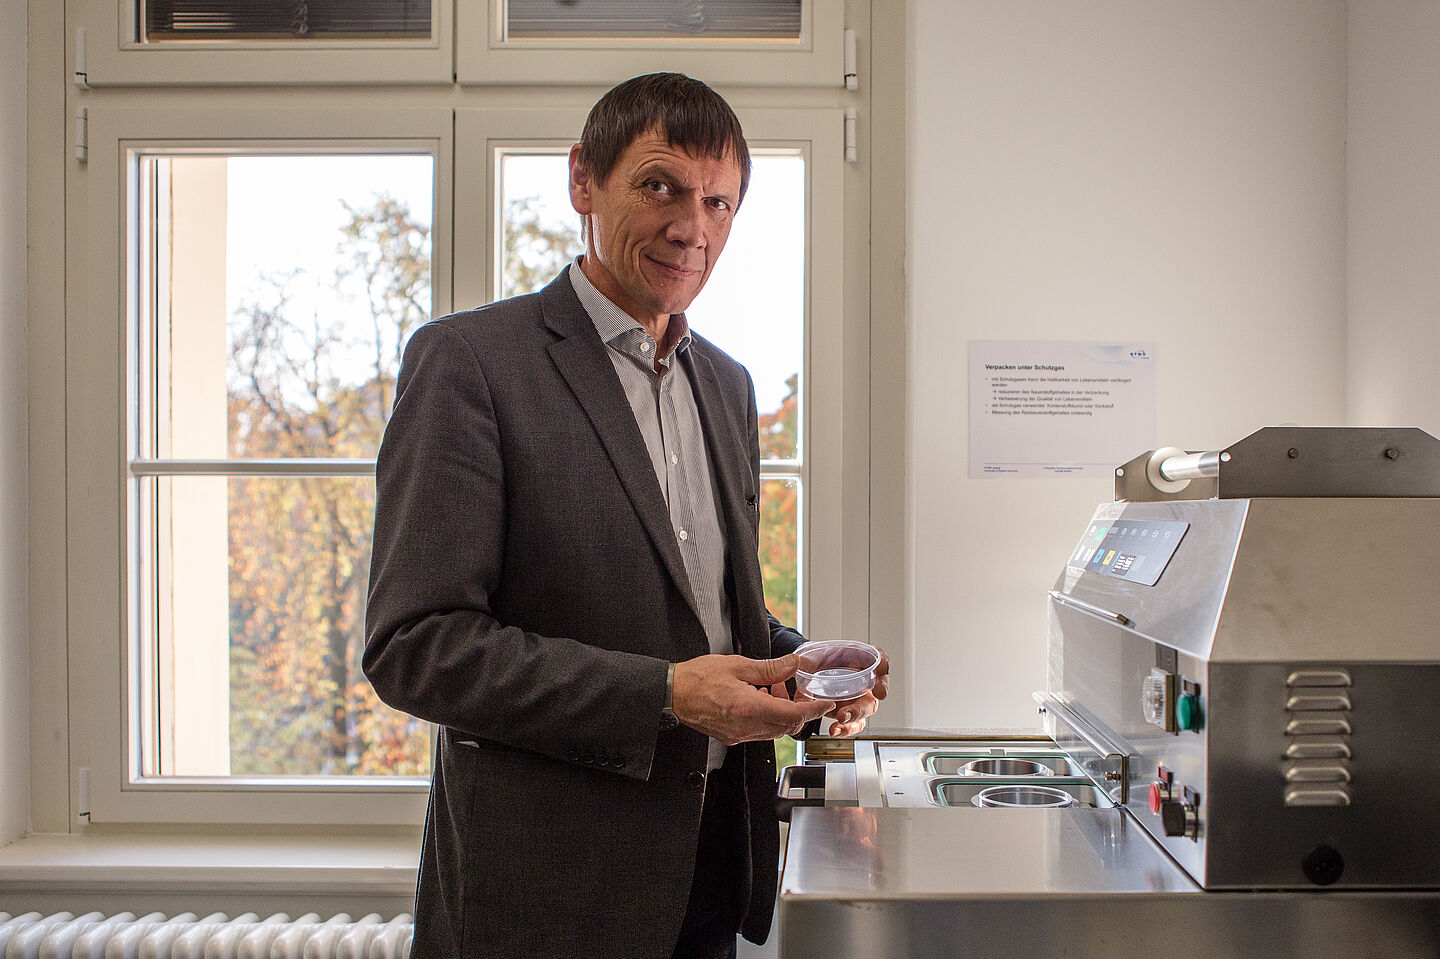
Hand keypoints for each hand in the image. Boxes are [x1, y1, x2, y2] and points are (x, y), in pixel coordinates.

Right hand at [672, 653, 834, 744]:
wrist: (673, 693)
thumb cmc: (699, 677)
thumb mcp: (739, 665)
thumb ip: (772, 668)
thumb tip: (795, 664)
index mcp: (749, 708)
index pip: (793, 715)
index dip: (813, 710)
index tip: (826, 704)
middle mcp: (746, 727)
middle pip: (787, 726)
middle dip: (799, 710)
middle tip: (798, 690)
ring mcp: (738, 735)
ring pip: (774, 730)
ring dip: (782, 713)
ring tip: (772, 689)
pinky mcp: (731, 737)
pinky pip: (759, 731)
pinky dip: (767, 718)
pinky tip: (759, 699)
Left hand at [800, 646, 889, 737]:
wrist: (807, 674)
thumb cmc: (817, 660)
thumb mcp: (812, 656)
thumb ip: (807, 660)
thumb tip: (799, 664)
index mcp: (859, 657)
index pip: (879, 658)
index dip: (883, 668)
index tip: (879, 681)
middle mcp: (864, 678)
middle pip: (876, 690)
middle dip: (864, 702)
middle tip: (847, 710)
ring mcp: (859, 696)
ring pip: (866, 710)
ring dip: (854, 717)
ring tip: (839, 720)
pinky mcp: (850, 711)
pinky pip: (853, 723)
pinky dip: (845, 729)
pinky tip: (834, 730)